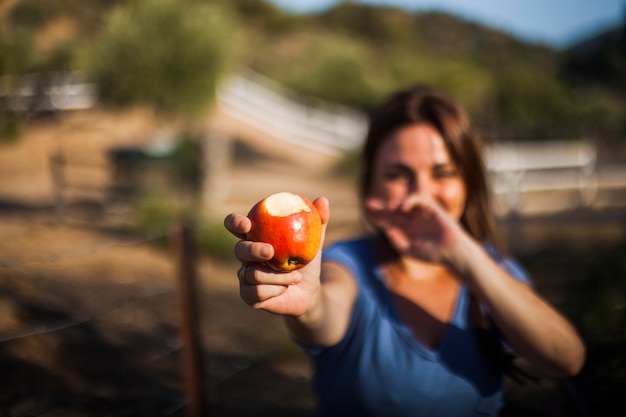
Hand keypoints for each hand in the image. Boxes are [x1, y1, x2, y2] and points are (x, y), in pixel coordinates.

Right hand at [223, 197, 329, 315]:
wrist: (308, 291)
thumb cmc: (306, 261)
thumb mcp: (314, 241)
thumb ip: (317, 221)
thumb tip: (323, 200)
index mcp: (255, 237)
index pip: (235, 225)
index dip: (235, 222)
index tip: (248, 224)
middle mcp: (245, 256)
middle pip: (239, 250)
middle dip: (253, 250)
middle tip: (271, 251)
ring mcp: (244, 276)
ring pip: (252, 274)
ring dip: (277, 276)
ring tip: (295, 277)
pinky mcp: (248, 295)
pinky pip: (255, 292)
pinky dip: (275, 290)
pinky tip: (286, 288)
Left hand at [365, 195, 464, 263]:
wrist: (451, 252)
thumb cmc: (433, 254)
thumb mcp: (409, 251)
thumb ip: (396, 242)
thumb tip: (386, 230)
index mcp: (406, 230)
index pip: (389, 221)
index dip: (378, 217)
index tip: (368, 214)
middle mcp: (411, 220)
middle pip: (393, 211)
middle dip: (381, 207)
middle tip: (368, 203)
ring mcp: (421, 213)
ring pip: (404, 203)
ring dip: (396, 204)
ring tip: (391, 208)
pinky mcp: (431, 208)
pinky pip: (418, 199)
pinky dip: (410, 200)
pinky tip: (404, 208)